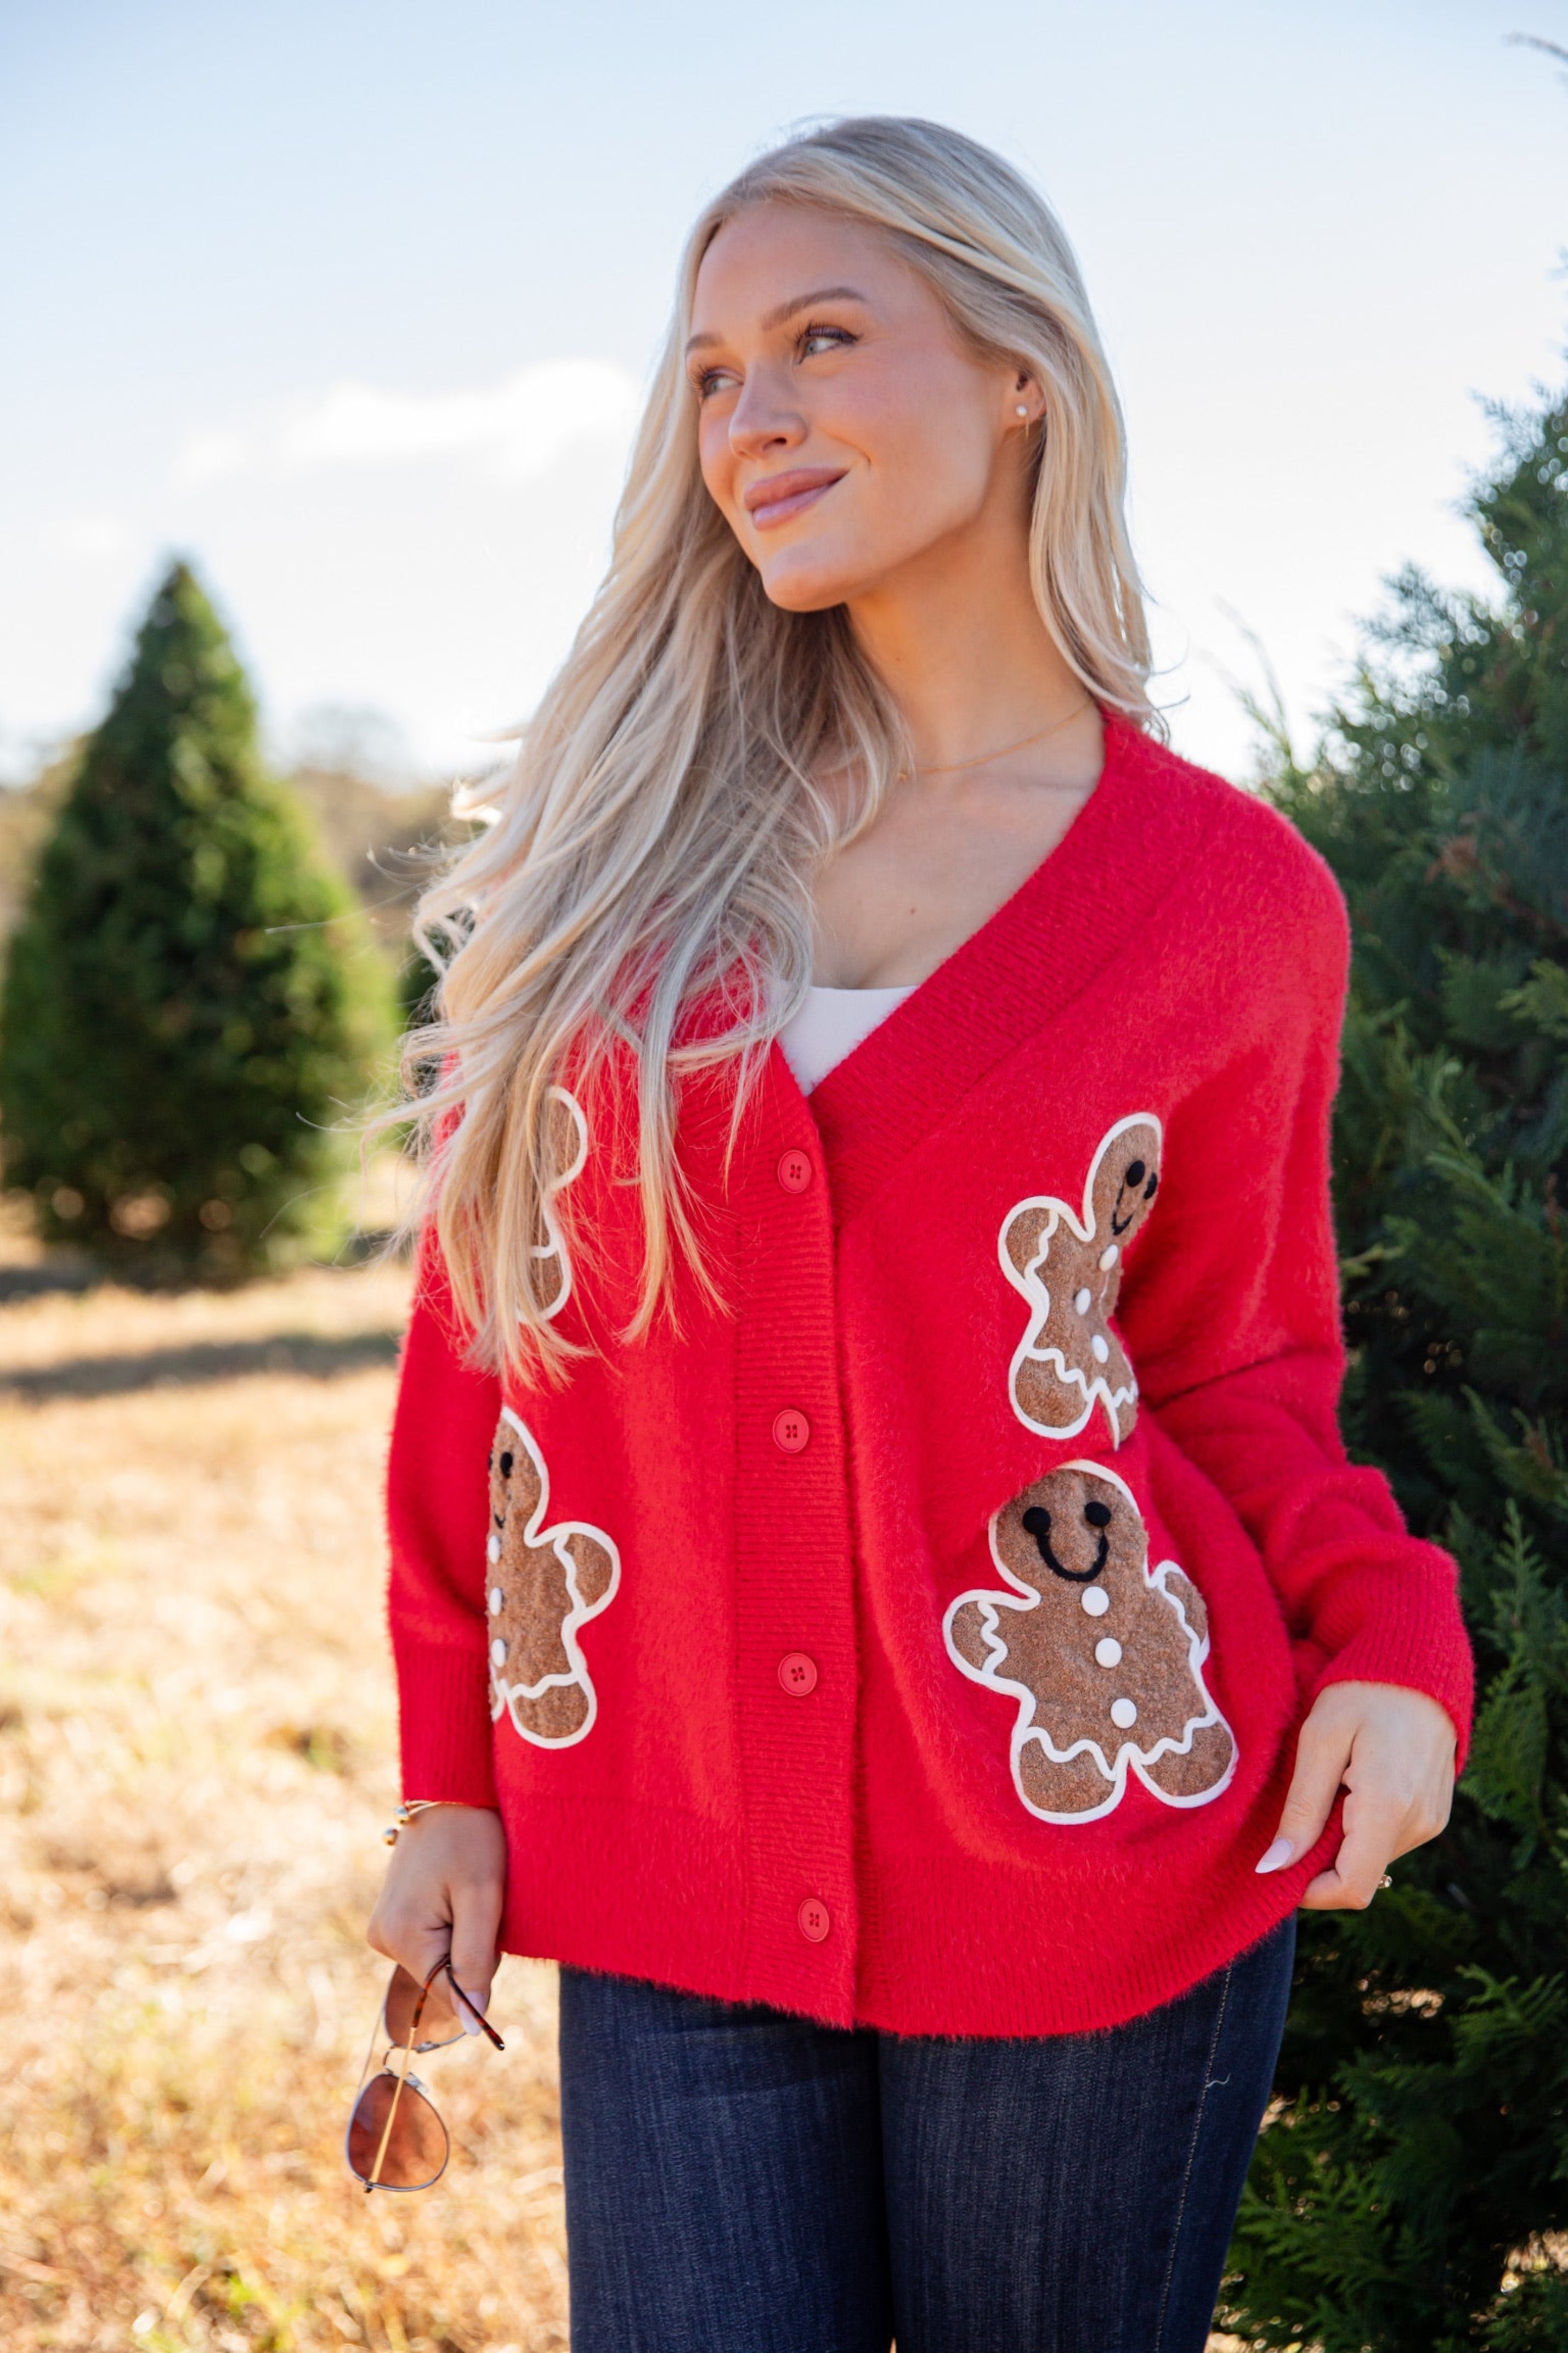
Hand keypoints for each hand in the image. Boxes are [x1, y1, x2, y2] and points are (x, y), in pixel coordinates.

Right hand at [367, 1803, 506, 2034]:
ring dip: (466, 1935)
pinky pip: (434, 1940)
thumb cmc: (472, 1835)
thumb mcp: (483, 1896)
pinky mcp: (395, 1916)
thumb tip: (472, 2026)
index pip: (449, 1993)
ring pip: (442, 1959)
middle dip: (474, 1950)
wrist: (451, 1789)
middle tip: (480, 1897)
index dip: (482, 1974)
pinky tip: (458, 1890)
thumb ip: (475, 1961)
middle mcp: (383, 1937)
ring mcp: (385, 1927)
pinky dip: (455, 1924)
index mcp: (401, 1936)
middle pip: (445, 1977)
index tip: (492, 1928)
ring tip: (468, 1888)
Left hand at [1256, 1680, 1455, 1909]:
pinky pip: (1390, 1839)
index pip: (1352, 1888)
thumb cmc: (1362, 1692)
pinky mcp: (1436, 1814)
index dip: (1310, 1892)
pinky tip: (1354, 1784)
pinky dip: (1363, 1827)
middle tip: (1297, 1812)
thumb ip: (1301, 1809)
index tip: (1278, 1867)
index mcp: (1388, 1806)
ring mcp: (1432, 1821)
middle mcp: (1419, 1823)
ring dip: (1342, 1839)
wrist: (1418, 1666)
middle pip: (1359, 1873)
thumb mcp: (1319, 1739)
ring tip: (1333, 1784)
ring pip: (1373, 1857)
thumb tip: (1274, 1868)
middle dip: (1321, 1859)